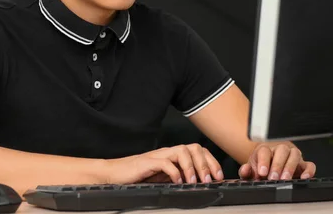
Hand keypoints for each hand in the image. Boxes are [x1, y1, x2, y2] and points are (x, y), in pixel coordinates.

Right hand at [105, 144, 223, 184]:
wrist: (114, 174)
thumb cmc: (136, 177)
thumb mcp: (162, 178)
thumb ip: (177, 177)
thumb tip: (197, 184)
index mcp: (173, 156)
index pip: (197, 151)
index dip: (211, 162)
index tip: (218, 176)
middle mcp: (167, 153)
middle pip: (193, 147)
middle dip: (205, 163)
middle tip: (208, 180)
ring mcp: (158, 156)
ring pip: (182, 151)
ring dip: (192, 167)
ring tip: (193, 181)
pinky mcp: (147, 162)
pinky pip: (165, 162)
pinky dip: (174, 172)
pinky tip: (177, 182)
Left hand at [238, 143, 315, 179]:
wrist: (269, 164)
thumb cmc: (261, 166)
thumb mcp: (251, 169)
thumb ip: (246, 171)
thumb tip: (245, 170)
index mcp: (265, 149)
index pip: (265, 151)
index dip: (263, 161)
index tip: (262, 172)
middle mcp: (280, 150)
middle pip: (281, 150)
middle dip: (277, 165)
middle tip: (273, 178)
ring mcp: (292, 156)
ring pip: (295, 154)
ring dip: (290, 167)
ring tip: (285, 178)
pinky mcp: (303, 164)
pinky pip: (309, 165)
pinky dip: (308, 170)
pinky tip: (303, 177)